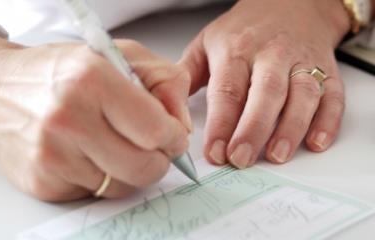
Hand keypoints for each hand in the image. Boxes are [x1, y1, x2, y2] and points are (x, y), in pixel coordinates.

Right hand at [0, 30, 191, 200]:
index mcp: (92, 80)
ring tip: (113, 144)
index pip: (156, 129)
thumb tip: (182, 125)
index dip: (174, 137)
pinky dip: (101, 177)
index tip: (172, 136)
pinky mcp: (43, 182)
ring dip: (129, 170)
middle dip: (158, 160)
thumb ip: (164, 82)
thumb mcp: (119, 56)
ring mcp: (52, 155)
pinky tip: (86, 154)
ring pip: (122, 186)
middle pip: (144, 167)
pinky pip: (95, 193)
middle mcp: (69, 118)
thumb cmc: (60, 71)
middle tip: (151, 146)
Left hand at [179, 0, 349, 167]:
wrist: (290, 3)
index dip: (221, 124)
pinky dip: (328, 121)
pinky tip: (316, 142)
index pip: (227, 90)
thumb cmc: (244, 29)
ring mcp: (301, 61)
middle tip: (241, 159)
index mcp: (236, 50)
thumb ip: (186, 75)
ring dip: (291, 127)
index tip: (215, 152)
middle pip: (265, 93)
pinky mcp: (326, 70)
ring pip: (302, 95)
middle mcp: (271, 55)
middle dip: (253, 129)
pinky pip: (332, 95)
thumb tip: (170, 110)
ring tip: (277, 155)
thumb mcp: (207, 43)